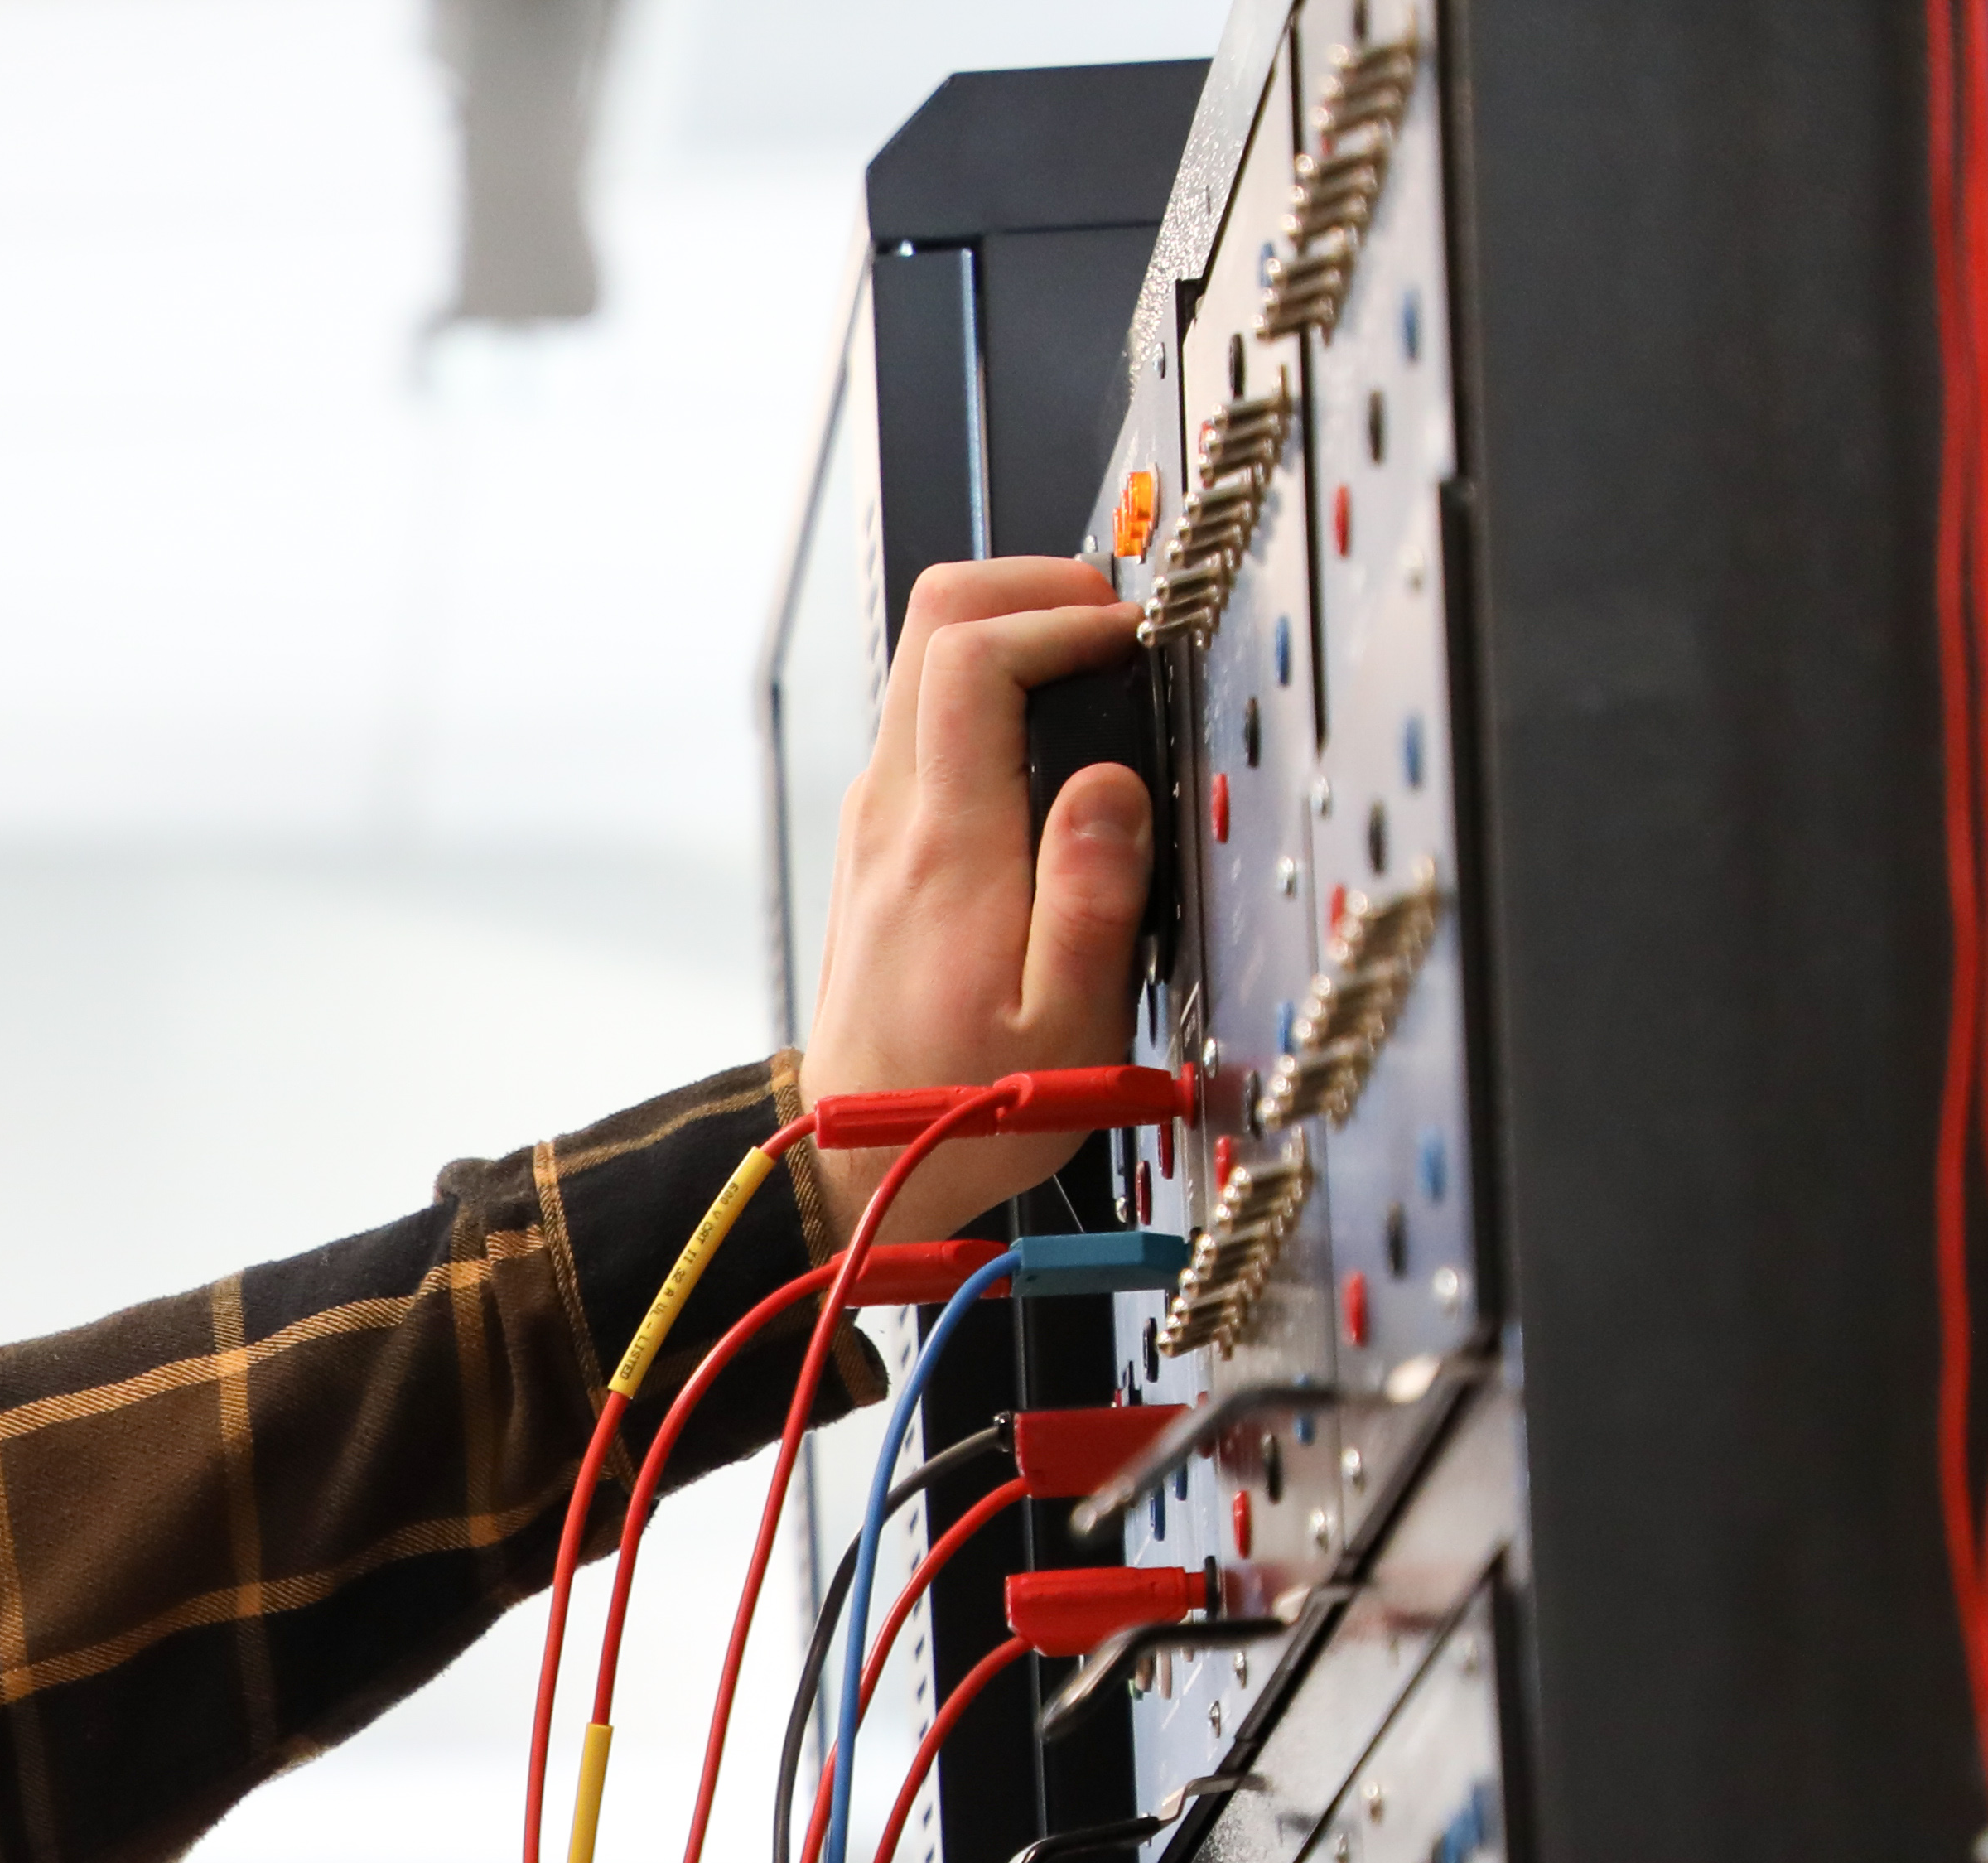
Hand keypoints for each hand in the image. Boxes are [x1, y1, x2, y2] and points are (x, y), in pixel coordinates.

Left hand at [802, 558, 1157, 1245]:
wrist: (859, 1150)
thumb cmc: (966, 1102)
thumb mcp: (1068, 1024)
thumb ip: (1093, 899)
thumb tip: (1111, 789)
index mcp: (948, 845)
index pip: (972, 656)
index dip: (1056, 616)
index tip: (1129, 642)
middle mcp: (895, 813)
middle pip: (933, 622)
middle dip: (1028, 586)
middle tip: (1109, 618)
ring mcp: (879, 820)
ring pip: (924, 664)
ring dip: (1009, 633)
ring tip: (1094, 665)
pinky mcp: (881, 840)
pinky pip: (928, 721)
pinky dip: (990, 690)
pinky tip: (1051, 737)